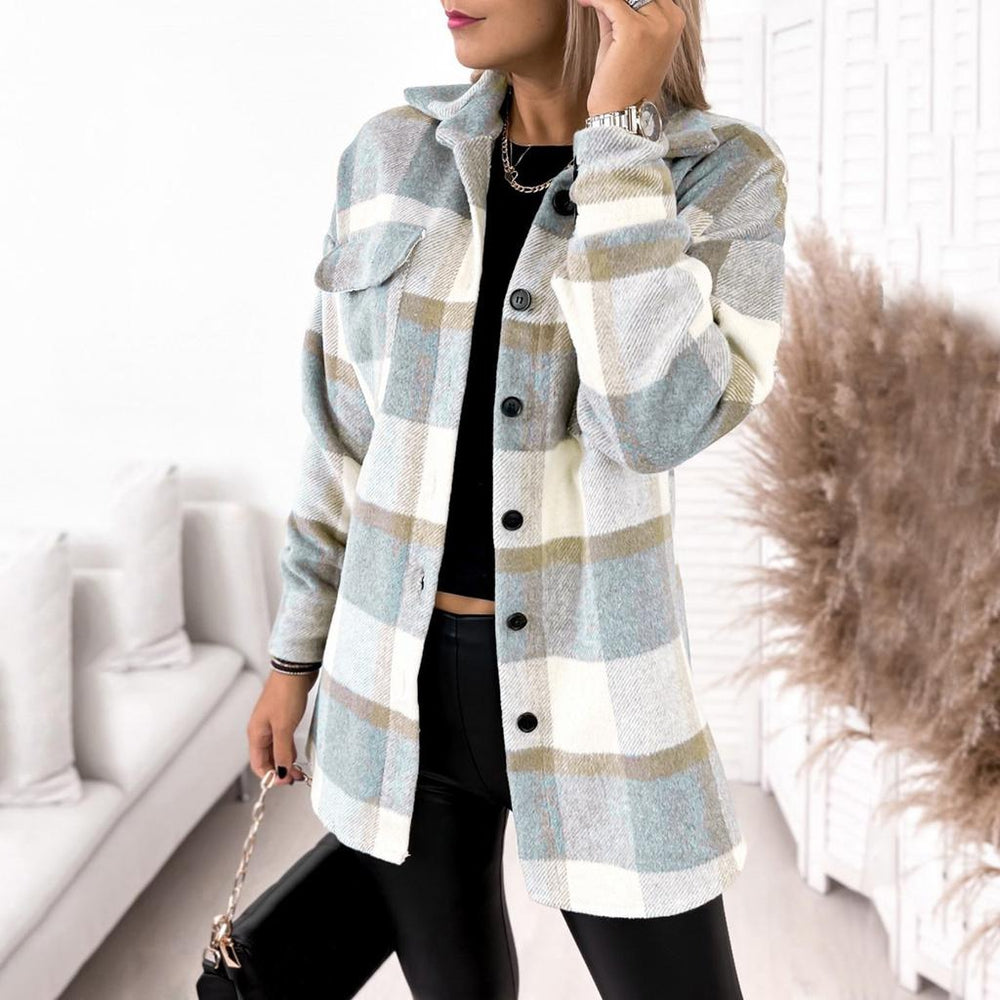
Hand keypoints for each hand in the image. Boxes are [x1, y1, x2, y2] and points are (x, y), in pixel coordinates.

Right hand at [246, 671, 314, 784]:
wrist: (296, 669)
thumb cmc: (286, 693)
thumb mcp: (284, 726)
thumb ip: (282, 751)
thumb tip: (281, 772)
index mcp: (256, 733)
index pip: (259, 764)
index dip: (271, 776)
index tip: (286, 782)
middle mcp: (261, 730)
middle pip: (267, 759)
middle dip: (279, 771)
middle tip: (295, 778)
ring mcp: (272, 724)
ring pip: (276, 750)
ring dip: (285, 762)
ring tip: (298, 770)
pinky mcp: (283, 718)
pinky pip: (283, 741)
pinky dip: (289, 750)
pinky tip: (296, 755)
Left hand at [573, 0, 685, 116]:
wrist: (622, 112)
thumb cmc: (622, 81)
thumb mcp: (625, 39)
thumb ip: (619, 12)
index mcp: (675, 20)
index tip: (607, 1)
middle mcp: (670, 20)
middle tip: (596, 0)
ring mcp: (655, 25)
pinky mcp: (634, 31)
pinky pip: (609, 1)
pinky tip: (583, 2)